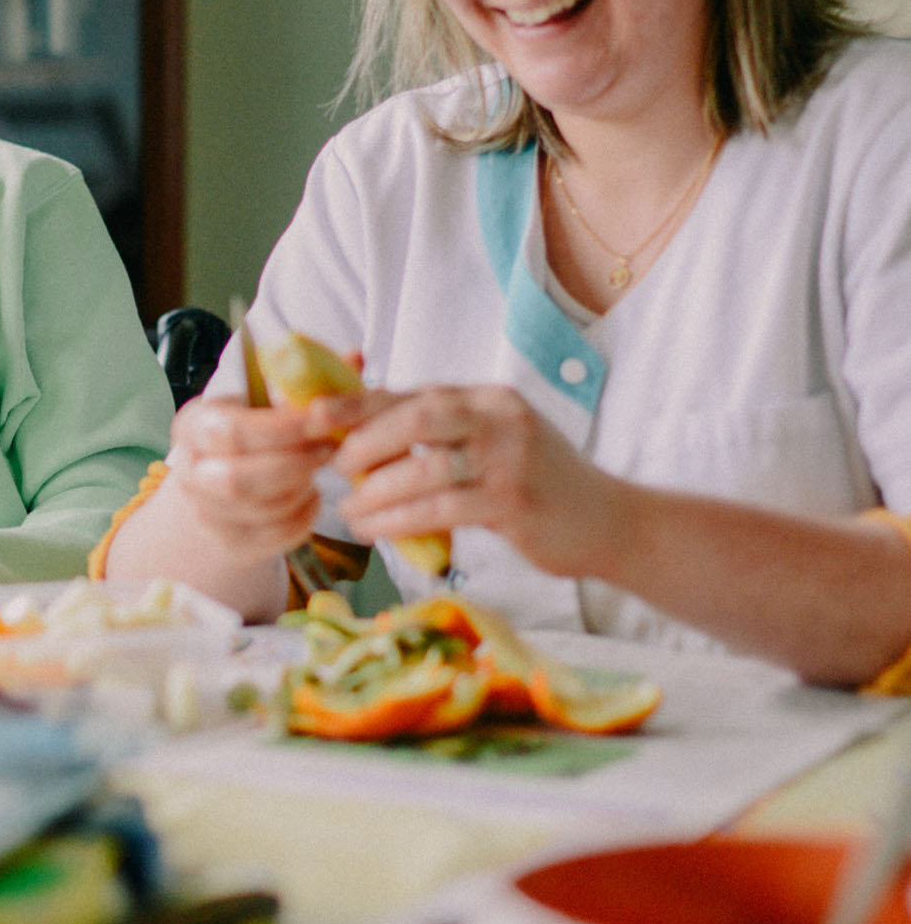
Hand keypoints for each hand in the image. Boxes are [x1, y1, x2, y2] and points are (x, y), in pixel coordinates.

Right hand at [167, 388, 362, 561]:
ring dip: (299, 489)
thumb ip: (313, 378)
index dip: (281, 430)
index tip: (321, 422)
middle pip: (237, 478)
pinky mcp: (229, 541)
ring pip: (259, 510)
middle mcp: (190, 469)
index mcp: (195, 423)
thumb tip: (355, 357)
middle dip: (293, 465)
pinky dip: (303, 519)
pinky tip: (311, 496)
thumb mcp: (276, 395)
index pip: (231, 431)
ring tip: (316, 470)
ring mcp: (206, 510)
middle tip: (327, 450)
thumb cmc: (259, 426)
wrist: (232, 471)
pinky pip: (273, 537)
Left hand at [333, 383, 621, 577]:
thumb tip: (366, 439)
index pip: (414, 393)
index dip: (359, 403)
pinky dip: (399, 518)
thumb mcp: (496, 446)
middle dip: (364, 438)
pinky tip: (375, 530)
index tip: (313, 415)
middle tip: (332, 465)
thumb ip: (445, 437)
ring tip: (348, 511)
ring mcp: (511, 458)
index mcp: (489, 399)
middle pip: (417, 416)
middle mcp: (500, 418)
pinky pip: (441, 508)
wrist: (610, 523)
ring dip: (376, 491)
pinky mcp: (514, 502)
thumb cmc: (539, 487)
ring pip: (425, 467)